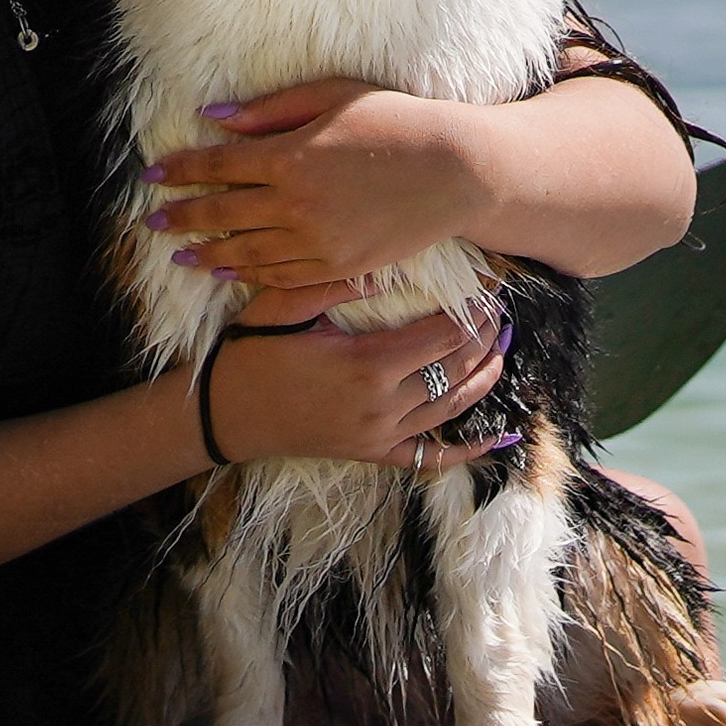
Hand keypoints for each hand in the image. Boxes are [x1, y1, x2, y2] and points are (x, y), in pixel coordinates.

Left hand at [145, 79, 474, 295]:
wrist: (456, 170)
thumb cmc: (395, 120)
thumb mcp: (331, 97)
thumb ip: (269, 111)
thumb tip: (214, 118)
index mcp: (290, 157)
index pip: (217, 165)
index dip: (180, 171)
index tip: (151, 176)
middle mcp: (296, 204)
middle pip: (222, 213)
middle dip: (181, 216)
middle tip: (152, 223)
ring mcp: (317, 242)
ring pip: (246, 251)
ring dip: (206, 253)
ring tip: (179, 255)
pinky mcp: (339, 267)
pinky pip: (281, 276)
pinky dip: (249, 274)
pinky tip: (228, 271)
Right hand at [199, 302, 509, 474]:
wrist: (224, 414)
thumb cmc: (250, 353)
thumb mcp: (282, 306)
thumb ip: (333, 285)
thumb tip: (385, 267)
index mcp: (366, 364)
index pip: (440, 336)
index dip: (469, 312)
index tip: (486, 290)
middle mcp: (382, 404)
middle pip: (454, 369)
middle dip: (483, 338)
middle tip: (498, 312)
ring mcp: (380, 435)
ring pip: (452, 408)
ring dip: (485, 378)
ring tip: (501, 348)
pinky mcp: (372, 454)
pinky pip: (430, 458)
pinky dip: (467, 451)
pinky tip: (497, 437)